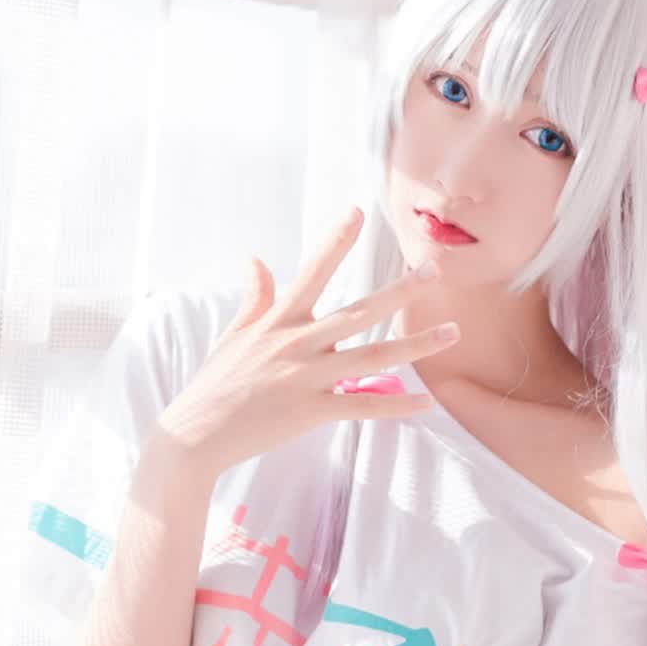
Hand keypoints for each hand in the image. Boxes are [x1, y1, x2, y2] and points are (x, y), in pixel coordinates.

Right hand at [151, 207, 459, 480]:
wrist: (194, 435)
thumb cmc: (213, 385)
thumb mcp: (232, 335)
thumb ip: (254, 297)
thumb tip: (256, 258)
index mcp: (278, 320)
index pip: (313, 271)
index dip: (335, 240)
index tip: (358, 210)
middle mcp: (296, 342)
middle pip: (359, 311)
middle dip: (400, 290)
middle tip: (435, 270)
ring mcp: (306, 377)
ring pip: (373, 357)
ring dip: (416, 344)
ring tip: (452, 331)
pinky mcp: (311, 411)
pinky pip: (363, 407)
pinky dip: (397, 404)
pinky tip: (426, 401)